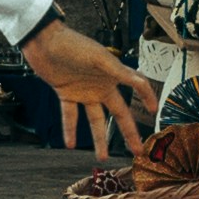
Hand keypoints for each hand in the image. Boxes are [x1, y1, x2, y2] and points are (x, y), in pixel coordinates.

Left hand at [20, 21, 145, 163]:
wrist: (43, 41)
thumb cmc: (72, 44)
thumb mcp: (99, 58)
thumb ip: (120, 72)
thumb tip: (141, 82)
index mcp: (113, 74)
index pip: (136, 86)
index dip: (148, 97)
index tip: (155, 112)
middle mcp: (101, 85)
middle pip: (118, 113)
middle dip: (128, 132)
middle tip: (137, 150)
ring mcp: (84, 91)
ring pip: (95, 120)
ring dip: (98, 138)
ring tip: (101, 157)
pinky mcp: (66, 93)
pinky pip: (70, 116)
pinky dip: (70, 129)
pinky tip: (69, 144)